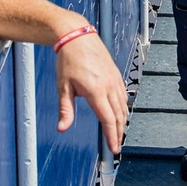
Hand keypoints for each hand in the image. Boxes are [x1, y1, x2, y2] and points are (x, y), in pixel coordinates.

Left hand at [56, 28, 128, 153]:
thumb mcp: (63, 87)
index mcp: (96, 91)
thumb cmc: (69, 60)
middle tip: (116, 145)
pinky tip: (120, 113)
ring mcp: (115, 80)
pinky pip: (123, 95)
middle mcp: (109, 86)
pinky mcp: (116, 75)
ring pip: (123, 106)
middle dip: (119, 132)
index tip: (114, 148)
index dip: (112, 136)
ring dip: (122, 121)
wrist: (77, 37)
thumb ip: (65, 110)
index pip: (108, 119)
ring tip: (119, 133)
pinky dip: (123, 108)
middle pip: (119, 115)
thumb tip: (62, 128)